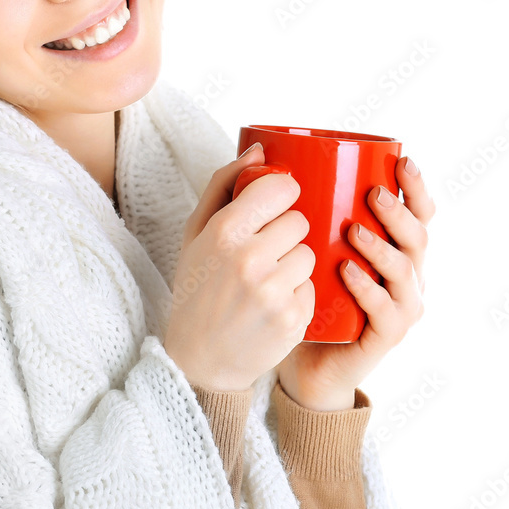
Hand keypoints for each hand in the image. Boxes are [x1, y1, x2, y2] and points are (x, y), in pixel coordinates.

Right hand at [163, 143, 316, 391]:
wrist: (198, 359)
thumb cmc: (198, 288)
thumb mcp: (196, 232)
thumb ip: (224, 184)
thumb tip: (261, 149)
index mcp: (223, 232)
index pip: (282, 189)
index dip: (284, 194)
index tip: (277, 204)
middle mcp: (249, 259)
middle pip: (299, 221)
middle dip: (287, 232)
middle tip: (265, 251)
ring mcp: (273, 291)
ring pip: (309, 254)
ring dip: (295, 264)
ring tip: (268, 280)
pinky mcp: (293, 319)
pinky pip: (313, 287)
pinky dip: (298, 294)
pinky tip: (273, 305)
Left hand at [276, 156, 434, 410]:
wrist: (294, 353)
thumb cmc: (293, 285)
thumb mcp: (287, 238)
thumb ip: (275, 197)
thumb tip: (257, 150)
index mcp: (389, 243)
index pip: (417, 210)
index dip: (417, 187)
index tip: (402, 162)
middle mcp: (403, 271)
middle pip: (419, 236)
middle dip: (400, 213)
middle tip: (373, 196)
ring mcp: (399, 305)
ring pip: (406, 272)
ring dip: (382, 248)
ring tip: (355, 232)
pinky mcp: (385, 336)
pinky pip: (387, 313)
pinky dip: (369, 290)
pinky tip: (348, 273)